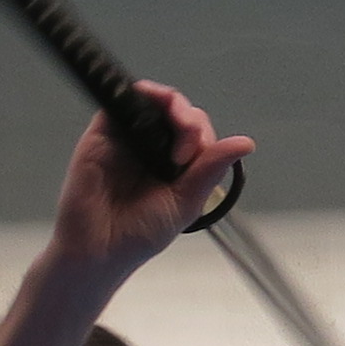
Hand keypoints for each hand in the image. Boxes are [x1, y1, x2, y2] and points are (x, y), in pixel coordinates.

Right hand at [43, 82, 253, 279]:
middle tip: (184, 148)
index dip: (200, 135)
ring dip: (169, 103)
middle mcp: (152, 147)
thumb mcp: (185, 203)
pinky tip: (150, 109)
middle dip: (188, 119)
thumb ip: (210, 170)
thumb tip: (246, 142)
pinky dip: (139, 96)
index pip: (197, 131)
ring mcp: (126, 138)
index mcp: (175, 164)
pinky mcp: (102, 133)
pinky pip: (120, 102)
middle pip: (177, 111)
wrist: (98, 249)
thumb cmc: (138, 234)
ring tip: (175, 123)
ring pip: (153, 101)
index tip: (190, 157)